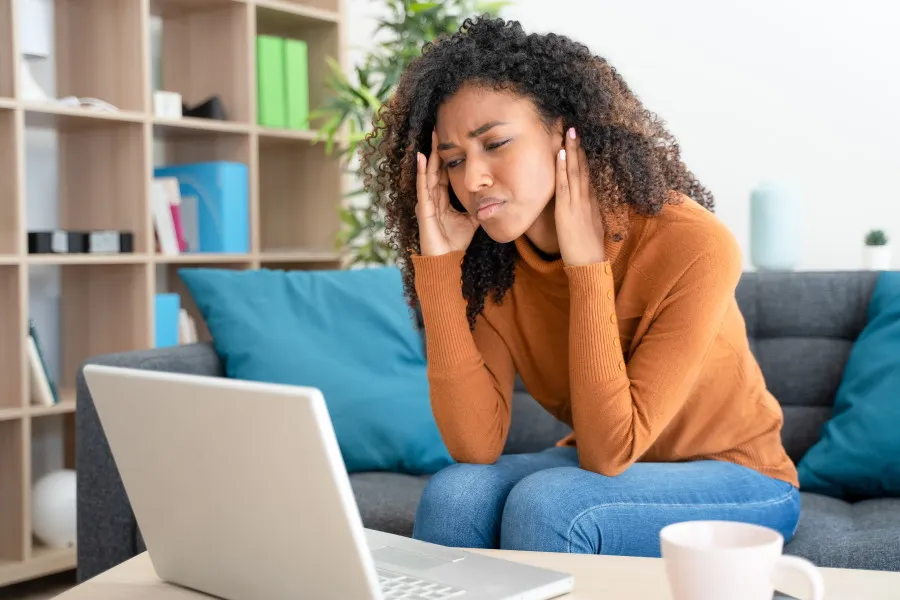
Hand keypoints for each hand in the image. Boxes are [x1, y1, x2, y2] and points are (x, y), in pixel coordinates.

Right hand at [415, 132, 479, 256]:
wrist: (447, 261)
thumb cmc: (456, 242)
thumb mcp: (472, 219)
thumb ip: (478, 207)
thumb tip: (492, 197)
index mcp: (442, 200)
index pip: (444, 174)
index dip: (447, 158)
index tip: (451, 140)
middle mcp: (432, 198)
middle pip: (435, 170)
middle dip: (437, 151)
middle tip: (439, 130)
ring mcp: (426, 203)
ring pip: (428, 174)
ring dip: (429, 156)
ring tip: (431, 138)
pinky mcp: (423, 210)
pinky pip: (422, 187)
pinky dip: (422, 172)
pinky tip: (422, 158)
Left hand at [555, 127, 605, 266]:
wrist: (589, 263)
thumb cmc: (589, 249)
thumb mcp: (593, 225)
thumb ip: (590, 211)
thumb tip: (587, 201)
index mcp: (592, 201)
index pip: (587, 174)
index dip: (583, 156)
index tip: (580, 141)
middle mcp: (586, 197)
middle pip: (582, 167)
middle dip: (579, 147)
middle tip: (575, 127)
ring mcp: (577, 202)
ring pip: (574, 171)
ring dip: (572, 150)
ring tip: (570, 131)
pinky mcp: (567, 209)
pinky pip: (564, 183)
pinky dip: (562, 167)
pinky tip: (560, 152)